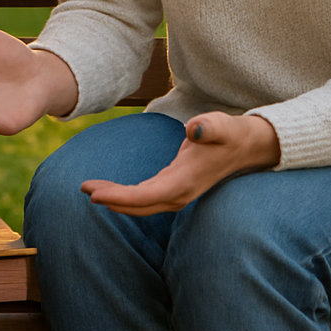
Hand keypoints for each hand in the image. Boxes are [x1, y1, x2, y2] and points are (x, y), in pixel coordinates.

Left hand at [82, 112, 280, 215]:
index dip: (120, 197)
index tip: (94, 194)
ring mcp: (178, 193)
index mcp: (185, 182)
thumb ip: (209, 127)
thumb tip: (194, 129)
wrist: (246, 146)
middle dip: (111, 199)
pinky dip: (127, 196)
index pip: (146, 196)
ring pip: (141, 204)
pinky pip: (146, 198)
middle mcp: (180, 193)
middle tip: (84, 188)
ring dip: (116, 199)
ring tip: (90, 189)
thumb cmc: (229, 134)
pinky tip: (111, 190)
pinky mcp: (175, 188)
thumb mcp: (221, 125)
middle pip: (139, 205)